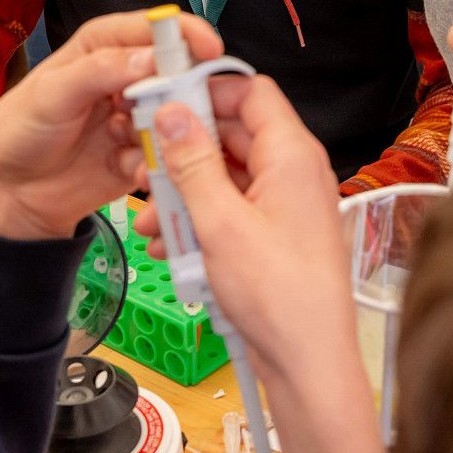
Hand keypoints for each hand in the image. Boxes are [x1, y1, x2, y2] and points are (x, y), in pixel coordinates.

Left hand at [0, 10, 221, 240]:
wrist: (10, 194)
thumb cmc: (18, 133)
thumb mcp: (50, 94)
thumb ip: (98, 71)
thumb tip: (148, 58)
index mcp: (102, 48)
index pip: (152, 29)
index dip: (184, 34)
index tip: (208, 48)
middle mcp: (125, 78)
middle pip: (176, 72)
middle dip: (180, 91)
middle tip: (169, 110)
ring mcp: (137, 117)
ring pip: (176, 115)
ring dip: (162, 130)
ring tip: (123, 143)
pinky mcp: (142, 153)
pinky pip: (167, 154)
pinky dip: (154, 161)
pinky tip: (124, 168)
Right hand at [135, 77, 388, 452]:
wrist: (308, 361)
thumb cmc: (280, 297)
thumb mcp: (219, 223)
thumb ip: (192, 164)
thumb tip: (172, 115)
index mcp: (292, 155)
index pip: (251, 92)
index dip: (206, 91)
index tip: (165, 100)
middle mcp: (295, 173)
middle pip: (233, 135)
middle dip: (184, 150)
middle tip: (144, 164)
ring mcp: (286, 206)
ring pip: (227, 177)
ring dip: (185, 193)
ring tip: (150, 217)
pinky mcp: (275, 236)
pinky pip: (232, 211)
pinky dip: (200, 222)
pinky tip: (169, 244)